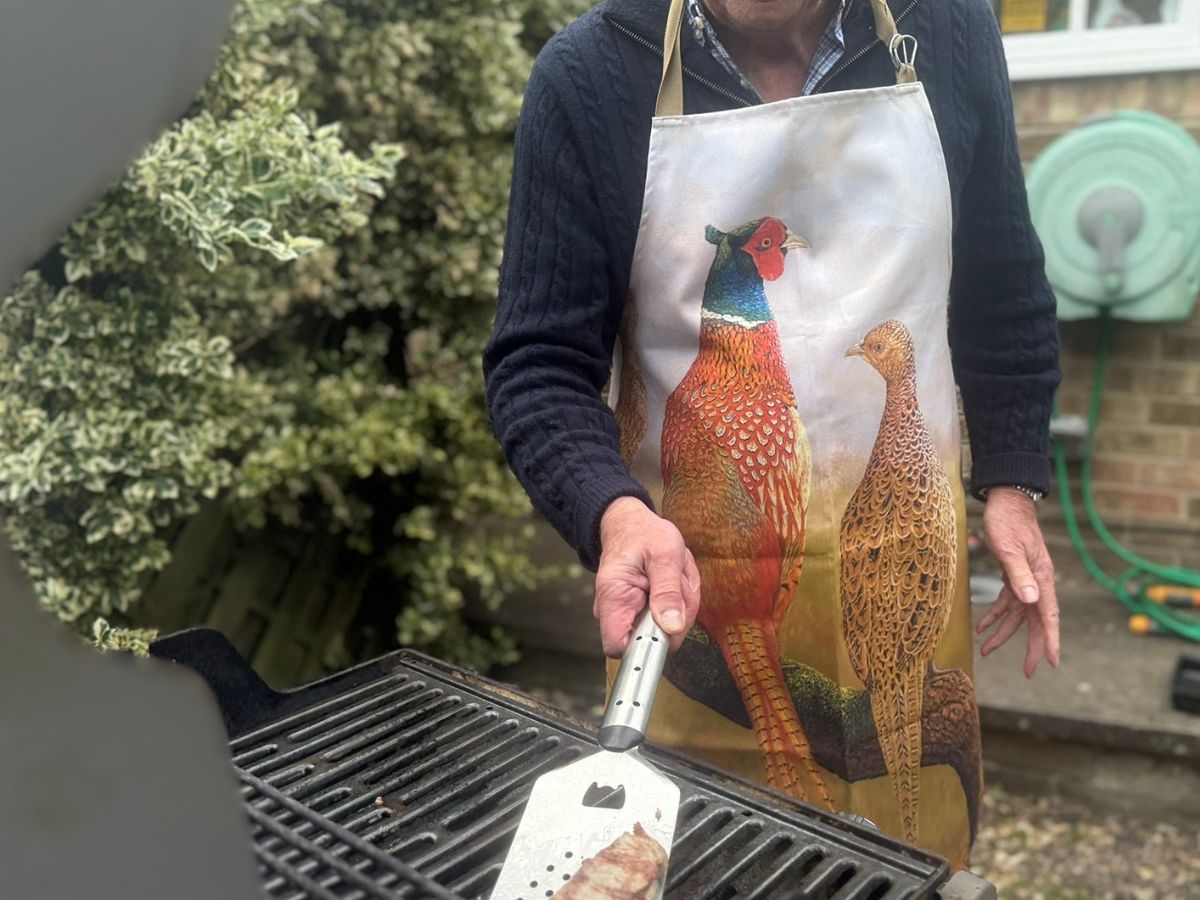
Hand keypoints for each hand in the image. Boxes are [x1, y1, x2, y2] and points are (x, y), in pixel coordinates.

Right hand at [594, 497, 700, 656]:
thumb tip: (671, 627)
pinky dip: (677, 604)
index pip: (621, 647)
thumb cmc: (644, 534)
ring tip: (675, 578)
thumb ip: (668, 591)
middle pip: (653, 640)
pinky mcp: (640, 613)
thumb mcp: (664, 554)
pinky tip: (672, 583)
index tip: (669, 622)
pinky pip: (667, 621)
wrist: (630, 524)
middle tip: (678, 584)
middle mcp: (614, 611)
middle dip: (676, 617)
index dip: (649, 645)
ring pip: (665, 631)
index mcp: (614, 597)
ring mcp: (627, 614)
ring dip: (680, 607)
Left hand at [976, 487, 1060, 676]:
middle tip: (1027, 672)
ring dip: (1003, 633)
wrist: (1007, 501)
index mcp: (1042, 578)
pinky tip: (982, 625)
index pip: (1048, 615)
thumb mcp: (1009, 549)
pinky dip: (995, 614)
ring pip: (1018, 614)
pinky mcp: (1014, 574)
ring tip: (987, 651)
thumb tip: (1033, 600)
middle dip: (1030, 646)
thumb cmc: (1007, 522)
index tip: (1052, 662)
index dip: (1050, 640)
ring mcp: (1026, 579)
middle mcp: (1038, 582)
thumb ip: (1019, 575)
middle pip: (1036, 621)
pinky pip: (1007, 601)